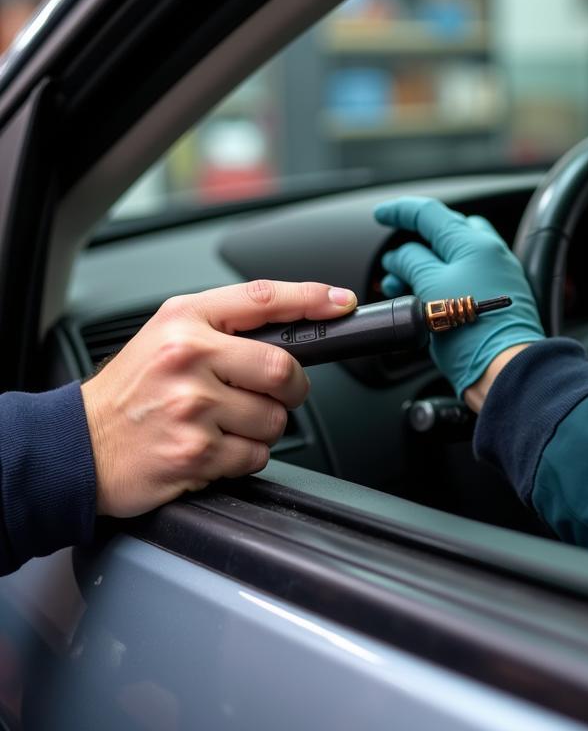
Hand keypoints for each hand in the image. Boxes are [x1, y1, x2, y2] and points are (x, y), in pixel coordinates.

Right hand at [80, 280, 357, 516]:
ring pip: (274, 418)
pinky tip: (212, 449)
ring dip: (263, 427)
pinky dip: (244, 457)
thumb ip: (225, 325)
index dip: (311, 299)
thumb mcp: (167, 335)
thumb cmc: (130, 391)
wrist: (77, 447)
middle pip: (283, 368)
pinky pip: (254, 456)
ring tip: (224, 424)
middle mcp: (188, 357)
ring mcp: (191, 407)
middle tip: (274, 393)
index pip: (264, 299)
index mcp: (185, 320)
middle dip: (291, 387)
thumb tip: (293, 325)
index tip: (341, 302)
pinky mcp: (194, 453)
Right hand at [374, 197, 543, 394]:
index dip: (401, 211)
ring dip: (422, 266)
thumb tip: (398, 257)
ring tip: (401, 286)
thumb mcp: (429, 288)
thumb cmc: (473, 334)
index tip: (382, 214)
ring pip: (451, 257)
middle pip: (443, 233)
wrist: (505, 371)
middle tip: (391, 265)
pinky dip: (438, 281)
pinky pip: (462, 277)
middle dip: (412, 245)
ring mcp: (495, 274)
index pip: (430, 214)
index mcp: (473, 242)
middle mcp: (488, 253)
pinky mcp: (494, 297)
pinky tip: (423, 298)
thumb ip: (411, 262)